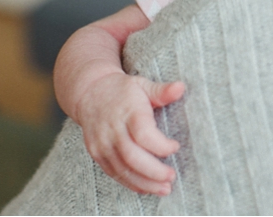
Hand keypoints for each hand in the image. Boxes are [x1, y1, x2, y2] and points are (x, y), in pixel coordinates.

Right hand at [75, 72, 185, 194]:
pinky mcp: (97, 153)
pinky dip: (131, 183)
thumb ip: (162, 91)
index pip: (143, 134)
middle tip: (171, 176)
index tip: (176, 146)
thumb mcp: (142, 84)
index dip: (161, 145)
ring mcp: (102, 143)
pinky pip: (114, 172)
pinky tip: (146, 187)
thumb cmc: (122, 90)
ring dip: (145, 182)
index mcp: (128, 111)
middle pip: (132, 157)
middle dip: (154, 171)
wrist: (90, 93)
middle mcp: (113, 129)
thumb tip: (181, 87)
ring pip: (123, 169)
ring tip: (164, 188)